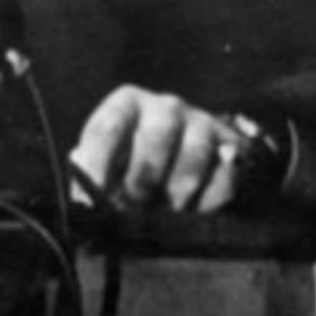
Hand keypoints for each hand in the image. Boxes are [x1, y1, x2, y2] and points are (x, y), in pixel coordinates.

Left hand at [69, 85, 259, 213]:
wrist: (188, 158)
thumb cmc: (135, 163)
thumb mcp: (108, 163)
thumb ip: (93, 179)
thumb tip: (84, 206)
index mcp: (126, 104)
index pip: (106, 128)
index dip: (97, 165)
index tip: (92, 200)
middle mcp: (165, 106)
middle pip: (156, 137)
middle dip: (145, 178)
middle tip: (138, 204)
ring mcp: (201, 122)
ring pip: (194, 154)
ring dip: (179, 192)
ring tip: (168, 211)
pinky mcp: (231, 146)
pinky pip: (226, 173)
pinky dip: (211, 199)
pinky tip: (197, 210)